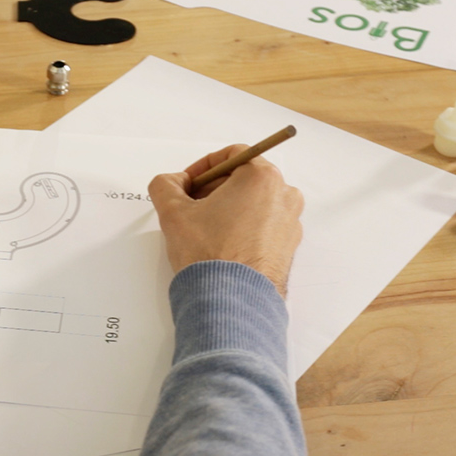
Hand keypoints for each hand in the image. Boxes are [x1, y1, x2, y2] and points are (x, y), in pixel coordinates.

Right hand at [149, 145, 303, 296]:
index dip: (203, 166)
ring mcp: (290, 223)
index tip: (187, 183)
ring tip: (203, 230)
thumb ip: (166, 186)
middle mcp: (284, 196)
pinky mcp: (288, 247)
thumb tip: (170, 182)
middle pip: (245, 178)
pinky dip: (243, 229)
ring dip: (228, 209)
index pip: (232, 154)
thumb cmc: (210, 255)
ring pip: (255, 204)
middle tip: (190, 206)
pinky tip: (220, 246)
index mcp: (262, 178)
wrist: (230, 301)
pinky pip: (263, 227)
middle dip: (214, 189)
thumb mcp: (173, 213)